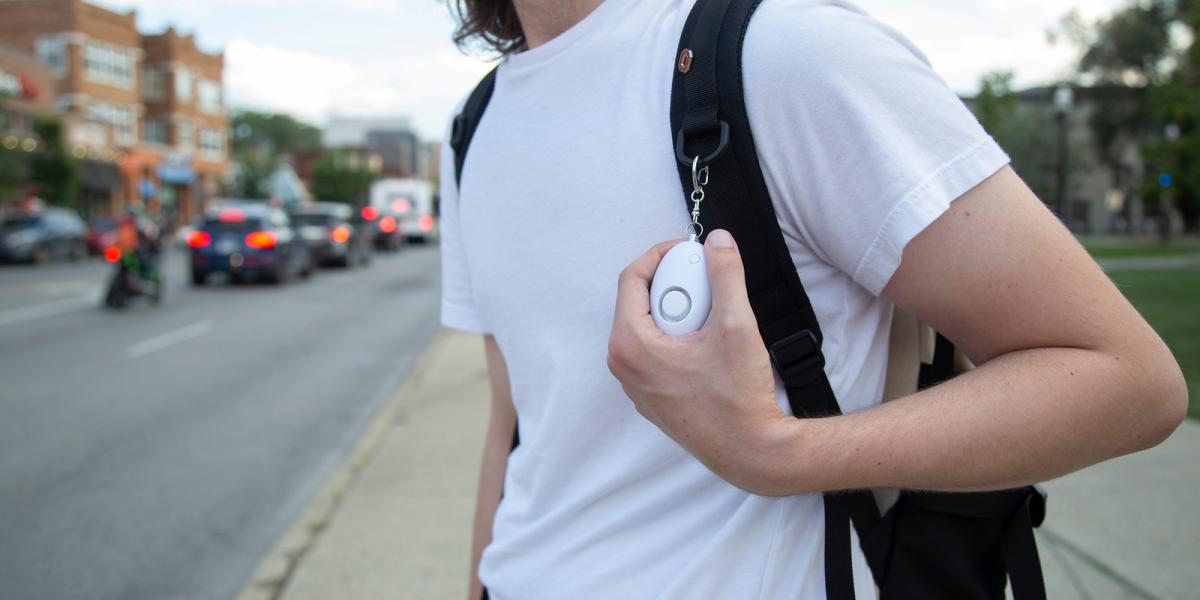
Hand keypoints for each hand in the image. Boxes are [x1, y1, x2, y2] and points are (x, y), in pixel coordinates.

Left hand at [607, 230, 796, 494]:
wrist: (751, 451)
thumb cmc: (738, 397)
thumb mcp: (736, 325)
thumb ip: (725, 275)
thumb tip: (718, 240)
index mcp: (630, 344)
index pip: (631, 279)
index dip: (660, 255)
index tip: (688, 250)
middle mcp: (623, 366)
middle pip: (640, 302)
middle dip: (675, 286)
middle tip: (708, 285)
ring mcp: (635, 385)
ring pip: (649, 328)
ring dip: (679, 312)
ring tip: (713, 317)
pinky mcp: (651, 397)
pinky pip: (656, 352)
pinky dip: (679, 339)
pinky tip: (710, 345)